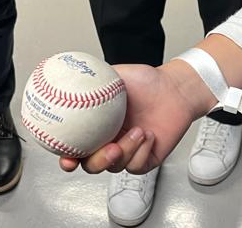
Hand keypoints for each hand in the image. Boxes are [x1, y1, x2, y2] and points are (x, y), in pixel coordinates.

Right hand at [58, 61, 216, 174]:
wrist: (174, 89)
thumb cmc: (147, 82)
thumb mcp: (116, 75)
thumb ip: (91, 79)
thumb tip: (69, 76)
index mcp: (96, 126)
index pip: (74, 148)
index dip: (67, 157)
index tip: (67, 158)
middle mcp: (109, 141)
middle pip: (92, 165)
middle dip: (98, 162)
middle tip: (111, 148)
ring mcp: (127, 151)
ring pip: (116, 166)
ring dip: (127, 150)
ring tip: (138, 130)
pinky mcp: (146, 158)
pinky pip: (137, 165)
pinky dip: (142, 152)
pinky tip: (149, 135)